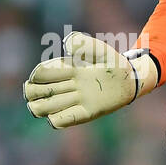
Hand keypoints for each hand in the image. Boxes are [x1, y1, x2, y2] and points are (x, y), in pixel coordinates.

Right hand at [24, 32, 155, 127]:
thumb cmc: (113, 62)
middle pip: (36, 92)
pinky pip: (64, 120)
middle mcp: (69, 86)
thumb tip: (66, 44)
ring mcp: (77, 100)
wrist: (131, 79)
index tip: (46, 74)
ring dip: (42, 106)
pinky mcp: (88, 112)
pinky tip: (60, 115)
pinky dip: (57, 119)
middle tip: (45, 90)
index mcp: (67, 69)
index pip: (42, 72)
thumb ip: (84, 44)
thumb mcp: (100, 50)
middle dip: (34, 91)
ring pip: (45, 107)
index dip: (38, 74)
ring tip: (48, 104)